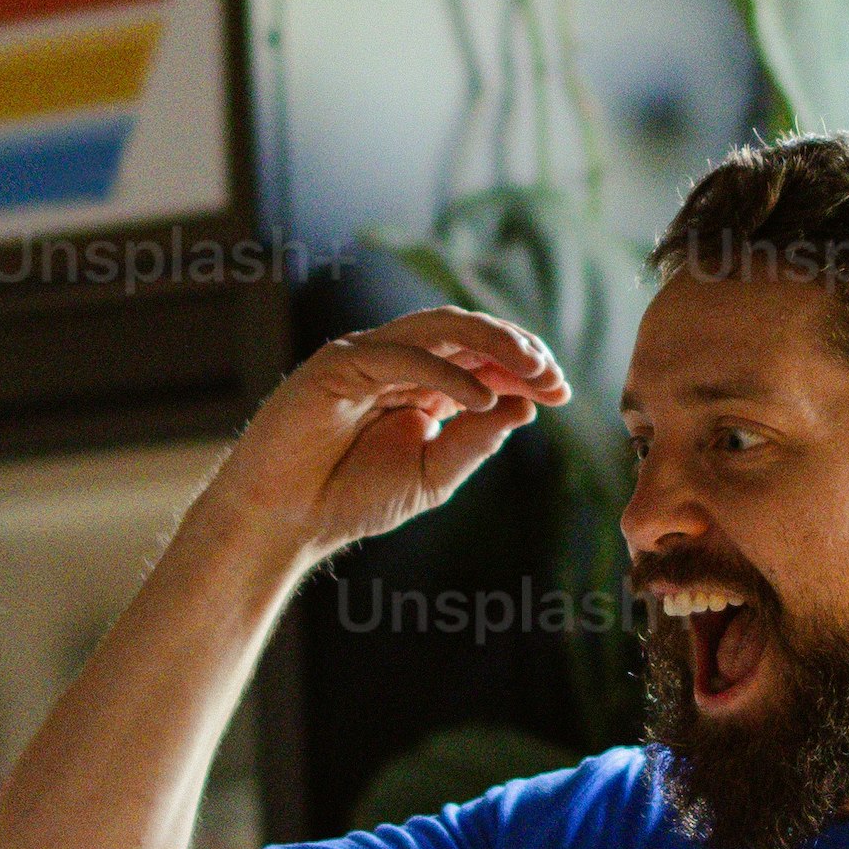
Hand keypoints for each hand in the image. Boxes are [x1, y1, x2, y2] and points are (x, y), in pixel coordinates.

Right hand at [215, 309, 564, 561]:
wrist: (286, 520)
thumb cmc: (351, 499)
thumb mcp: (433, 473)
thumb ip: (476, 440)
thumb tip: (524, 404)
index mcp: (420, 383)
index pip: (482, 356)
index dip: (524, 365)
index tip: (562, 391)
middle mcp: (396, 361)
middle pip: (467, 332)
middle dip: (517, 349)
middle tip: (552, 377)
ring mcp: (366, 356)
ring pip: (439, 328)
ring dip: (491, 344)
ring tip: (530, 371)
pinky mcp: (338, 364)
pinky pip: (401, 356)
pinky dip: (446, 374)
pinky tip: (482, 399)